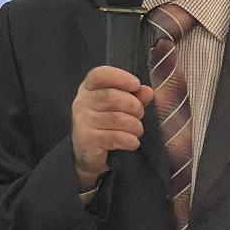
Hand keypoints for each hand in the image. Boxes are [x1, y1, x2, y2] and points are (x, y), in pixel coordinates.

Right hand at [72, 66, 153, 190]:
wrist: (88, 153)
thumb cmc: (107, 124)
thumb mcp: (121, 106)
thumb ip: (135, 97)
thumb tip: (148, 91)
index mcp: (89, 88)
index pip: (99, 75)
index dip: (119, 77)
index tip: (136, 84)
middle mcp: (82, 102)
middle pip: (111, 97)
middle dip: (133, 105)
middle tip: (140, 114)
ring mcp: (82, 121)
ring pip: (116, 118)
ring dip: (134, 125)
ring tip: (137, 129)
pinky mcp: (87, 140)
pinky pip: (115, 137)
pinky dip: (130, 140)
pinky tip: (133, 142)